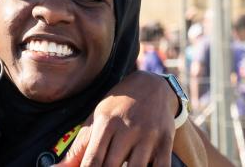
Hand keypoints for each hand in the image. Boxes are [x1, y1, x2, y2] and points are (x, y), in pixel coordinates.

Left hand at [57, 71, 175, 166]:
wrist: (152, 86)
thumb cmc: (117, 107)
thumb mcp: (95, 120)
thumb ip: (78, 148)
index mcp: (106, 123)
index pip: (93, 160)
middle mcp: (127, 128)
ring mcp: (148, 136)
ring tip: (119, 165)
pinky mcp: (166, 142)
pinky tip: (143, 166)